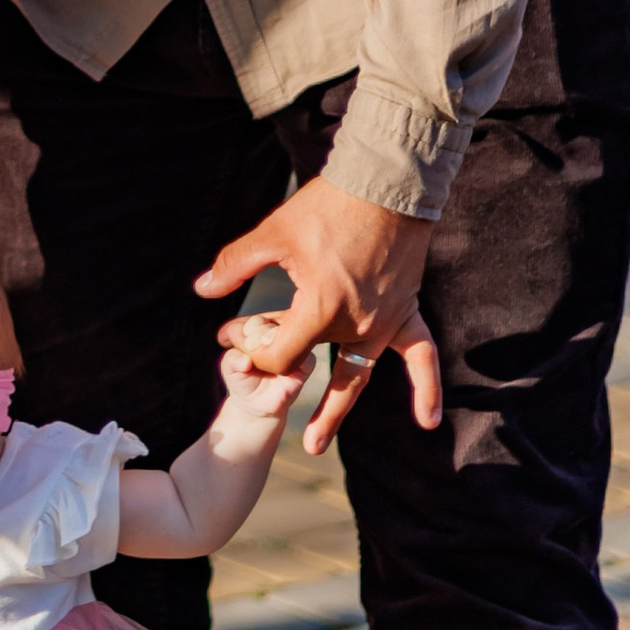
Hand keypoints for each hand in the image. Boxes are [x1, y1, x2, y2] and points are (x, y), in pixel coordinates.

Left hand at [197, 171, 441, 454]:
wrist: (387, 183)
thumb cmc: (327, 206)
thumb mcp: (273, 233)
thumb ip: (236, 264)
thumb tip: (202, 289)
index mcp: (319, 309)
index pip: (279, 352)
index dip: (251, 349)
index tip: (232, 336)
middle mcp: (354, 325)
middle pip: (309, 363)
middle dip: (278, 379)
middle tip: (251, 404)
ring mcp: (383, 322)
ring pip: (356, 375)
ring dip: (336, 411)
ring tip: (316, 446)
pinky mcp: (406, 311)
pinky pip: (420, 355)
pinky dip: (426, 388)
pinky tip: (427, 420)